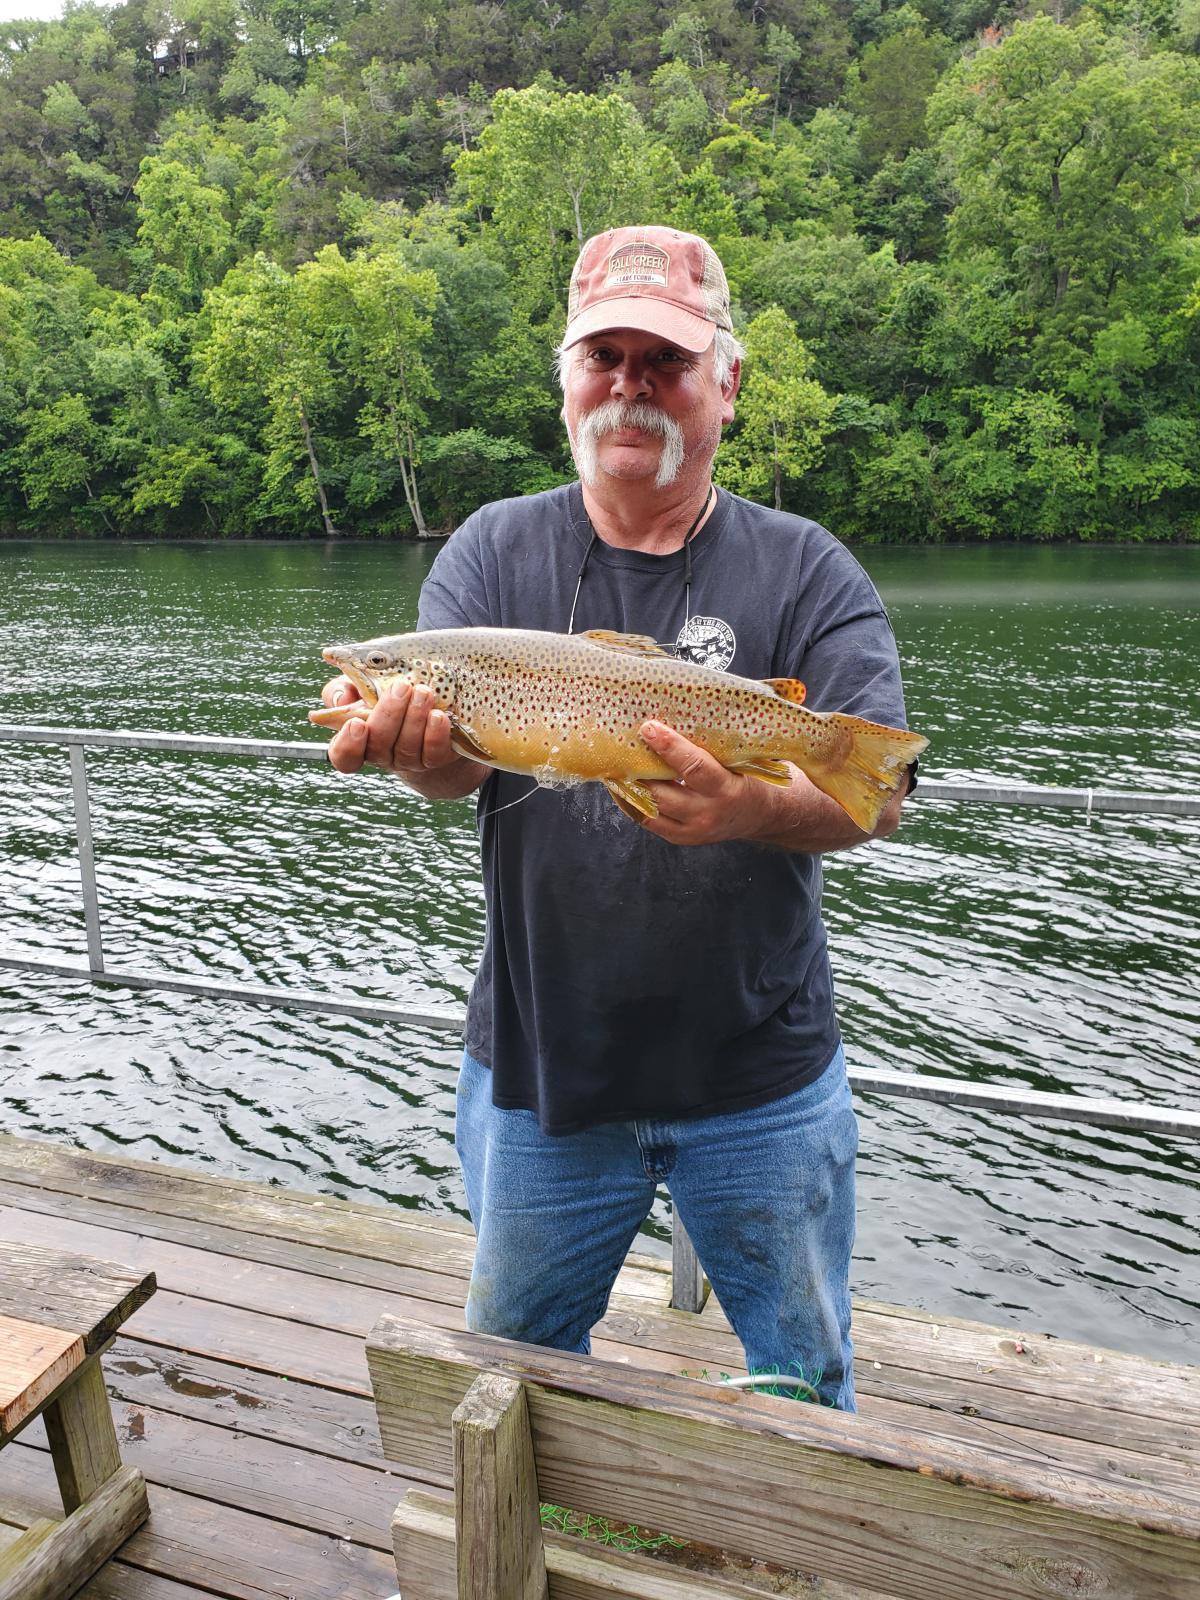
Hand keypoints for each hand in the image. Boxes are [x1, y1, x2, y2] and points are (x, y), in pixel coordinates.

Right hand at [324, 679, 458, 775]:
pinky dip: (435, 734)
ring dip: (415, 717)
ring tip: (423, 691)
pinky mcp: (435, 758)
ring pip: (407, 747)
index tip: (356, 723)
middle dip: (389, 714)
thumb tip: (341, 698)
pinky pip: (434, 752)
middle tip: (401, 686)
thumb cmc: (384, 693)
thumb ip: (342, 689)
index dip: (347, 744)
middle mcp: (382, 754)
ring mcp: (408, 759)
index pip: (344, 756)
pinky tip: (439, 715)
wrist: (428, 706)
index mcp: (358, 740)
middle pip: (378, 746)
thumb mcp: (361, 684)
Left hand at [637, 721, 780, 845]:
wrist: (761, 816)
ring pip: (651, 808)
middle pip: (663, 792)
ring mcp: (693, 831)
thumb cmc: (748, 779)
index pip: (694, 768)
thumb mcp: (738, 762)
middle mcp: (708, 814)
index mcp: (727, 790)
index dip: (669, 747)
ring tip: (618, 764)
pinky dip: (634, 802)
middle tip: (624, 744)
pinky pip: (648, 821)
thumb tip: (674, 715)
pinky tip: (624, 785)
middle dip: (640, 768)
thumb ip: (710, 748)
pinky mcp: (682, 838)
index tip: (649, 728)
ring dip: (632, 786)